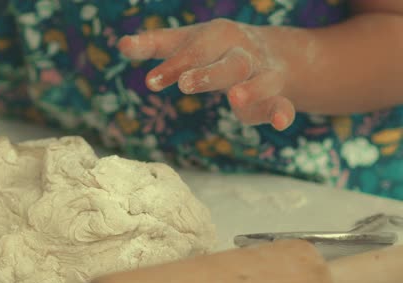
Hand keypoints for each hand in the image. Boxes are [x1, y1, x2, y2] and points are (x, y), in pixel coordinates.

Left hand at [119, 19, 294, 130]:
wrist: (266, 50)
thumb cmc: (212, 48)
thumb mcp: (183, 42)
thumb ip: (153, 44)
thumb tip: (121, 45)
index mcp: (218, 35)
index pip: (194, 50)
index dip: (174, 65)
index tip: (151, 82)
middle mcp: (243, 53)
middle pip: (229, 63)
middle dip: (208, 73)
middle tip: (185, 84)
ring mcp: (262, 74)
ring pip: (261, 80)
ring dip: (252, 89)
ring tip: (236, 98)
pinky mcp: (274, 97)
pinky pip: (283, 103)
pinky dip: (284, 112)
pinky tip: (282, 123)